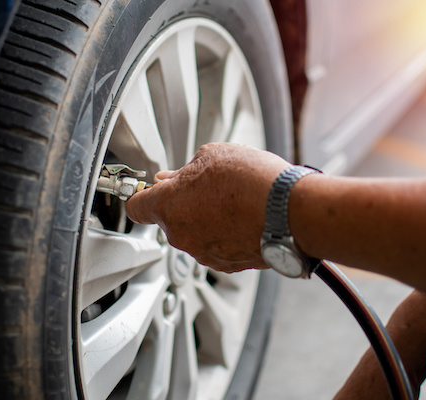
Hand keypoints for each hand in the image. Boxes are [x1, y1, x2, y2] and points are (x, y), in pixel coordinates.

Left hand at [125, 142, 290, 272]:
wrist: (289, 210)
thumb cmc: (252, 181)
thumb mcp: (211, 156)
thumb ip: (185, 171)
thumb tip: (176, 178)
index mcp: (168, 206)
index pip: (136, 207)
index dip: (142, 196)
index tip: (148, 191)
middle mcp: (181, 235)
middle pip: (169, 219)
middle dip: (182, 204)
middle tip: (206, 187)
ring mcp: (203, 253)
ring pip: (194, 234)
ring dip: (205, 220)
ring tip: (233, 202)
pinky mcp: (226, 264)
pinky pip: (216, 247)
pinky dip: (224, 235)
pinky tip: (243, 218)